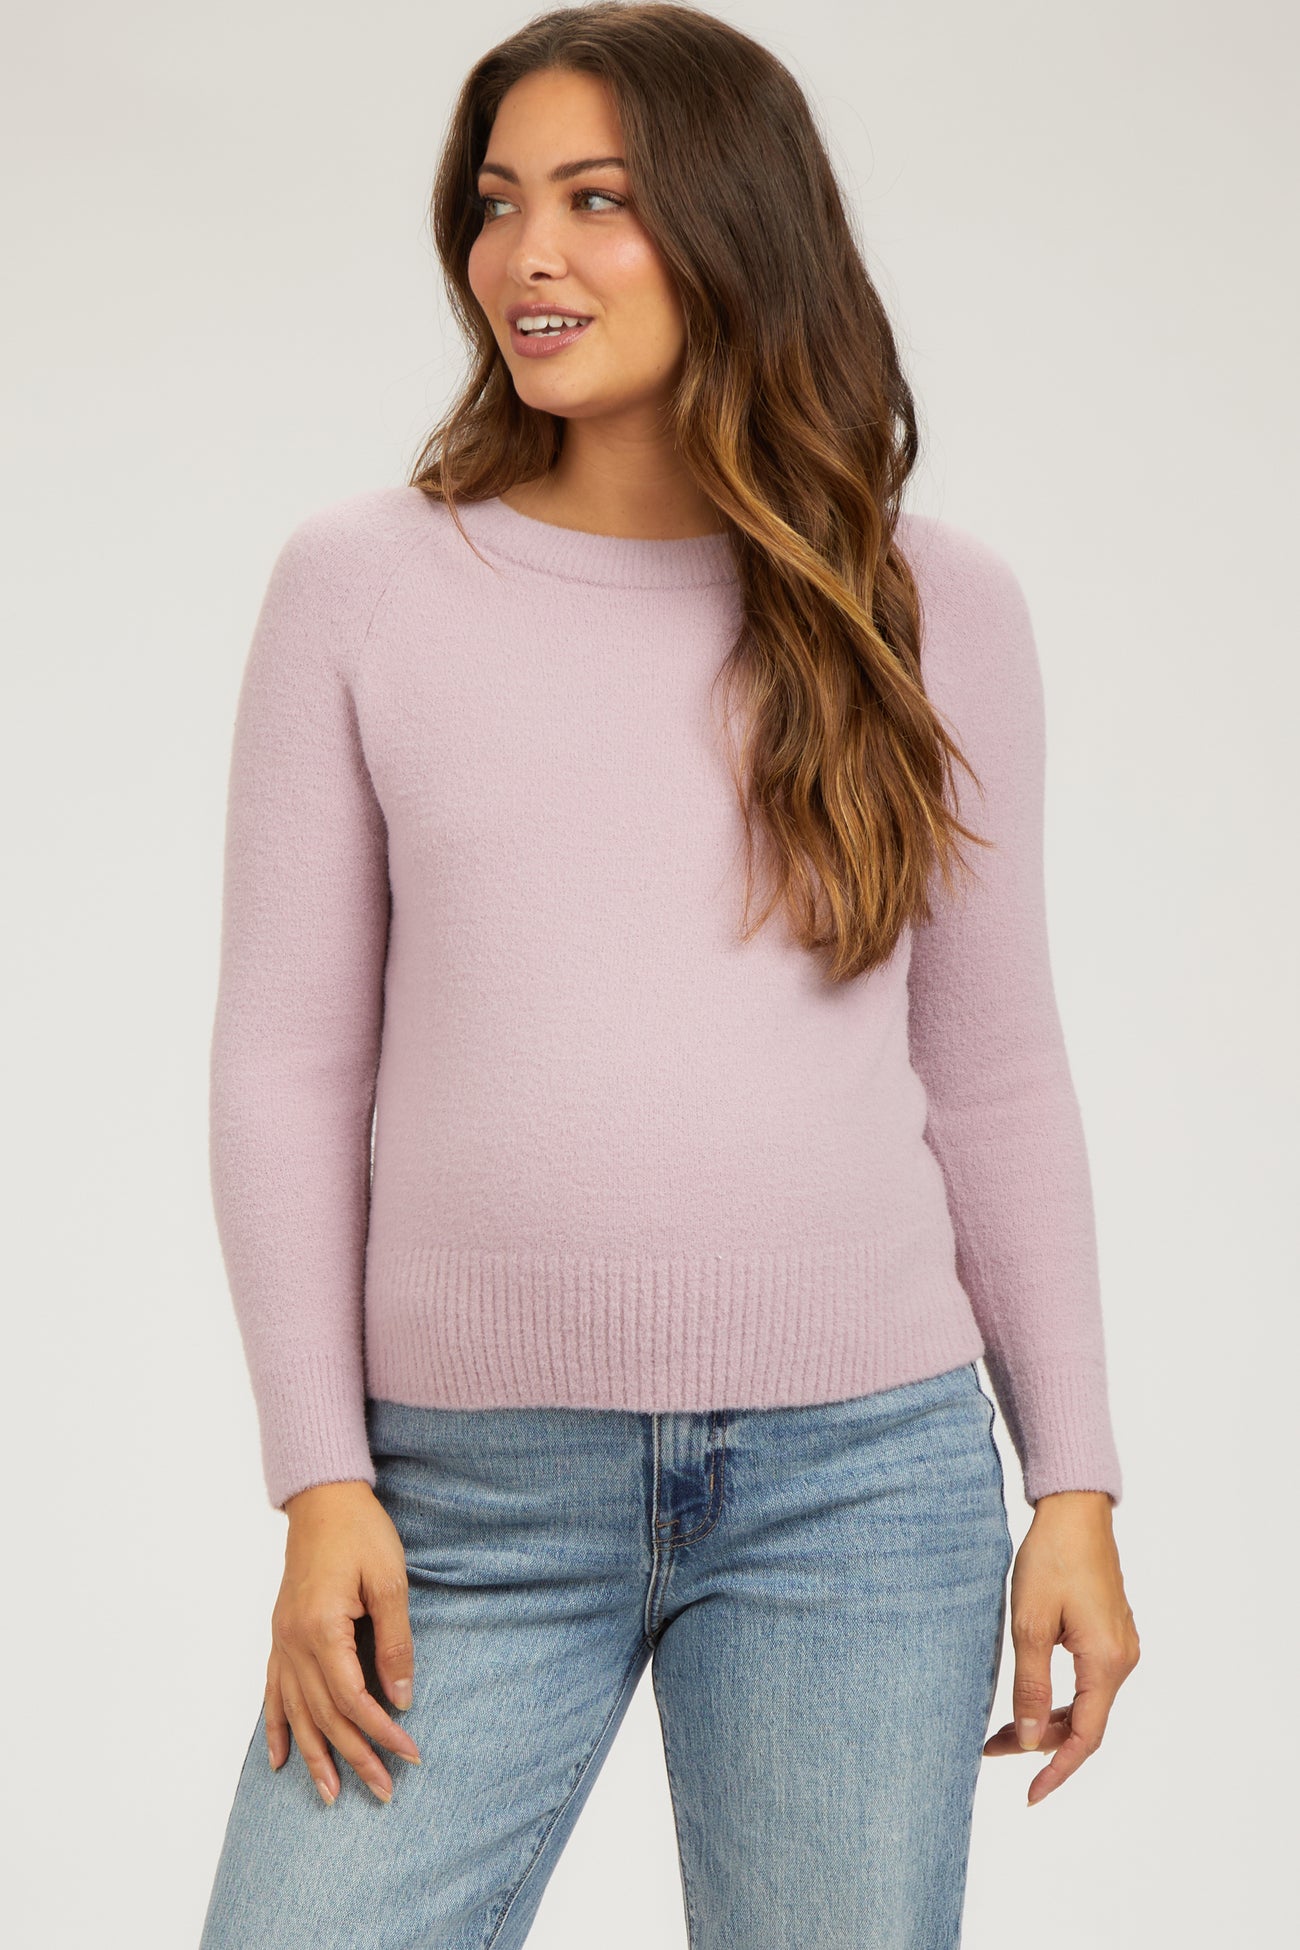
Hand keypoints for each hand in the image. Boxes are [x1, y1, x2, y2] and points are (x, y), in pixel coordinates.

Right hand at [265, 1480, 421, 1805]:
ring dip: (314, 1756)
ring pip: (296, 1712)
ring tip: (330, 1795)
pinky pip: (273, 1692)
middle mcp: (294, 1642)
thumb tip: (401, 1698)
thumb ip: (394, 1643)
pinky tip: (280, 1758)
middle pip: (325, 1715)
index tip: (409, 1754)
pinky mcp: (280, 1634)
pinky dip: (277, 1727)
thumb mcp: (389, 1583)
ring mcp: (281, 1640)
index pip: (353, 1700)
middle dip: (355, 1757)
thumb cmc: (360, 1533)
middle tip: (383, 1792)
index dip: (382, 1732)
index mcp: (322, 1629)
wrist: (322, 1498)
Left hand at [982, 1489, 1139, 1805]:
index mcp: (1106, 1662)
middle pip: (1085, 1723)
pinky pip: (1088, 1681)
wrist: (1075, 1509)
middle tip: (991, 1750)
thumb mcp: (1031, 1625)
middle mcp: (1122, 1660)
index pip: (1086, 1738)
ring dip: (1048, 1719)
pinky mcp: (1110, 1632)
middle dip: (1040, 1743)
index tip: (1030, 1796)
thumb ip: (1032, 1686)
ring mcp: (1120, 1645)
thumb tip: (1031, 1738)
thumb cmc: (1052, 1559)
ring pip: (1086, 1703)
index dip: (1057, 1771)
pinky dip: (1059, 1697)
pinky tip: (1030, 1696)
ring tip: (1002, 1730)